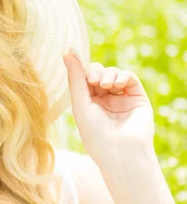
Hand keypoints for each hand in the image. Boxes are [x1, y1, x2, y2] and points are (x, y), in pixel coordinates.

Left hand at [63, 52, 154, 166]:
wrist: (120, 152)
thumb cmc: (95, 133)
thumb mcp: (80, 104)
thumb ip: (76, 78)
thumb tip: (67, 51)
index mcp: (87, 103)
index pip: (83, 79)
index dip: (81, 71)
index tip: (78, 67)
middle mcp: (104, 100)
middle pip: (98, 73)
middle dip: (95, 71)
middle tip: (94, 80)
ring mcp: (121, 98)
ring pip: (113, 73)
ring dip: (108, 74)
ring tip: (105, 85)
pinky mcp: (137, 98)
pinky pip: (130, 78)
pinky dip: (123, 75)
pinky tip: (117, 84)